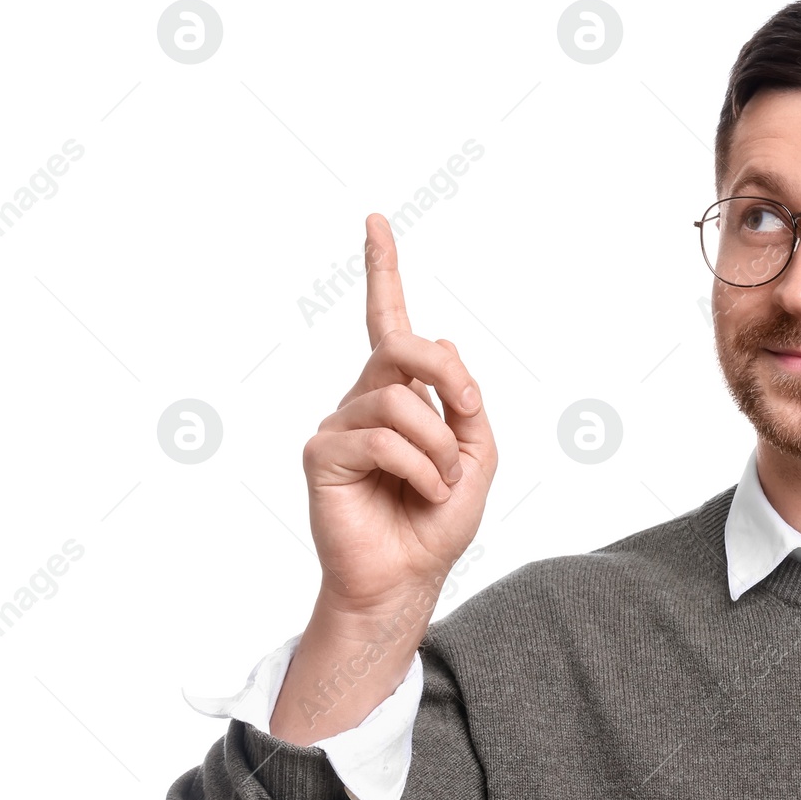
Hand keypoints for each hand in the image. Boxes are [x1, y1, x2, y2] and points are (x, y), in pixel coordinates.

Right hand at [301, 213, 497, 616]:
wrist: (408, 578)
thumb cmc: (436, 523)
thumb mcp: (478, 457)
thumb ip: (466, 403)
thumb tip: (441, 342)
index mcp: (401, 396)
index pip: (391, 325)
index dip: (384, 272)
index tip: (376, 221)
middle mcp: (364, 400)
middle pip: (404, 348)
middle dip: (447, 376)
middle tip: (468, 412)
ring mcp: (339, 424)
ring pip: (402, 401)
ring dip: (440, 448)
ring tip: (439, 484)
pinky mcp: (322, 453)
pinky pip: (382, 439)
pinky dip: (420, 468)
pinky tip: (421, 493)